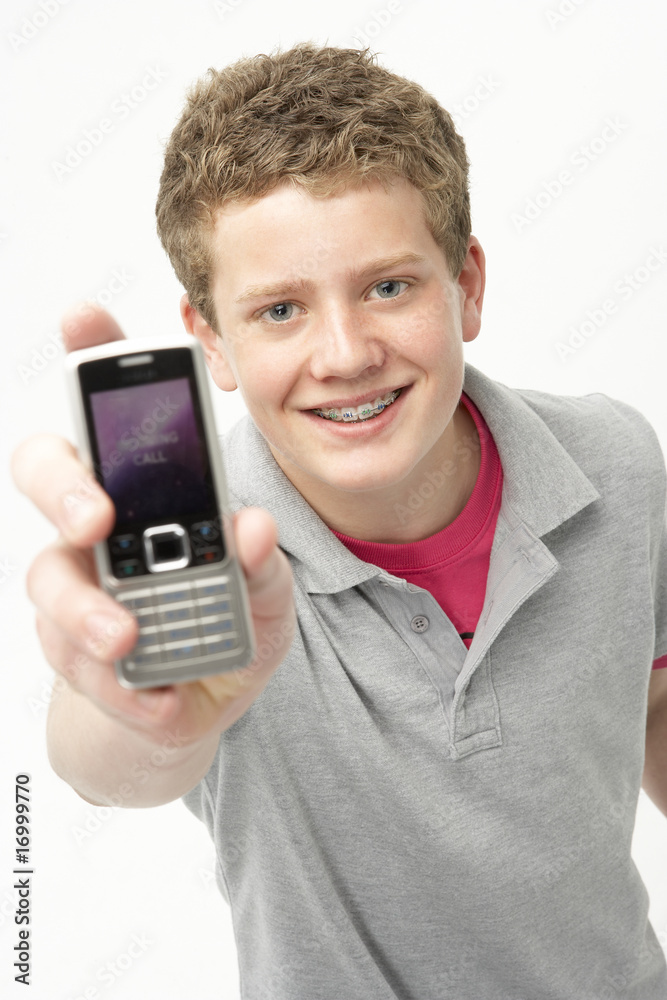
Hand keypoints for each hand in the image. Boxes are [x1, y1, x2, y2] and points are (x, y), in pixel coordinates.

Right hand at [11, 304, 294, 748]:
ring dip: (88, 610)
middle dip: (63, 486)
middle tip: (96, 514)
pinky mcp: (74, 654)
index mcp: (146, 488)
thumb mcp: (265, 590)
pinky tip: (166, 700)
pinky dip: (126, 686)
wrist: (196, 700)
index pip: (107, 411)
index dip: (88, 358)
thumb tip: (249, 527)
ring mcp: (76, 588)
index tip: (82, 315)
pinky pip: (79, 664)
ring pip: (49, 580)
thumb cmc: (228, 619)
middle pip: (45, 474)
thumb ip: (261, 561)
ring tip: (130, 637)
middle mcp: (94, 525)